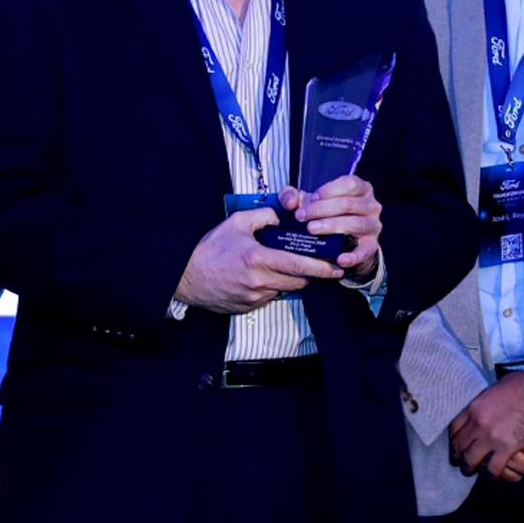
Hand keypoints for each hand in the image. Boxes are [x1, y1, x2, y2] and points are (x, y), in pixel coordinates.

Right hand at [175, 206, 343, 312]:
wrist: (187, 276)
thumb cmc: (210, 249)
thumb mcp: (236, 223)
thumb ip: (263, 215)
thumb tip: (281, 216)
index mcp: (258, 259)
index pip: (298, 266)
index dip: (321, 268)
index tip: (336, 268)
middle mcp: (259, 281)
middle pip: (298, 281)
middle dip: (310, 273)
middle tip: (317, 264)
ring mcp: (255, 297)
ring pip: (286, 289)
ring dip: (291, 280)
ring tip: (287, 266)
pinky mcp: (249, 307)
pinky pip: (271, 297)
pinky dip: (274, 286)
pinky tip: (266, 275)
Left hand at [279, 175, 381, 278]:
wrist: (340, 242)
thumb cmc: (323, 214)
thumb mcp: (307, 202)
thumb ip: (292, 196)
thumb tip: (290, 202)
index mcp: (361, 189)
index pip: (350, 184)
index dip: (329, 190)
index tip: (311, 198)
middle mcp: (371, 206)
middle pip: (348, 204)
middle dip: (322, 209)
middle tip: (302, 217)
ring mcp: (373, 226)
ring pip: (355, 223)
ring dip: (332, 226)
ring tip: (312, 230)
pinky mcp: (372, 246)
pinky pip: (365, 251)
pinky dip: (353, 256)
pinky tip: (339, 259)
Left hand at [448, 371, 523, 477]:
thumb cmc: (518, 386)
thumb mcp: (491, 391)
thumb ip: (481, 404)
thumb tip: (477, 412)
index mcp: (472, 408)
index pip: (453, 430)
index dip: (453, 441)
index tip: (455, 447)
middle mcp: (477, 423)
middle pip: (459, 446)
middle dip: (459, 457)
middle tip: (461, 464)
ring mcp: (491, 436)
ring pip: (471, 460)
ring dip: (471, 468)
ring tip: (472, 471)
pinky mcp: (507, 447)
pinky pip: (493, 468)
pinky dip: (492, 474)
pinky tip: (494, 474)